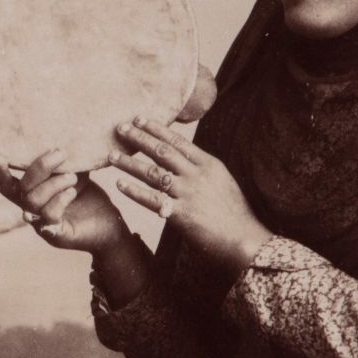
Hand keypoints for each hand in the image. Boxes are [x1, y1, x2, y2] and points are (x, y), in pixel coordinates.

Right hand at [0, 148, 129, 252]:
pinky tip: (72, 192)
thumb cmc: (89, 198)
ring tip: (73, 176)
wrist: (109, 226)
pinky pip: (49, 217)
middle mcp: (31, 210)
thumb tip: (64, 133)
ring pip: (33, 201)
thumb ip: (64, 161)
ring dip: (53, 184)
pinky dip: (59, 200)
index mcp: (31, 194)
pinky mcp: (56, 235)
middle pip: (21, 189)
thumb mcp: (76, 173)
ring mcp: (41, 224)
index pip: (7, 185)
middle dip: (39, 167)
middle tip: (60, 153)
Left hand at [112, 119, 269, 268]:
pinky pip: (152, 200)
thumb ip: (202, 168)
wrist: (245, 239)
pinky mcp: (181, 215)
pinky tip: (119, 184)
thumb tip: (183, 157)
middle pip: (162, 151)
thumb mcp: (222, 181)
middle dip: (139, 138)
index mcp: (208, 164)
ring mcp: (188, 194)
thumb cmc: (235, 212)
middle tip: (119, 127)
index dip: (156, 129)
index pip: (178, 141)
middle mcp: (196, 175)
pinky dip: (134, 191)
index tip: (139, 118)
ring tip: (112, 155)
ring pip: (153, 173)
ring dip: (129, 163)